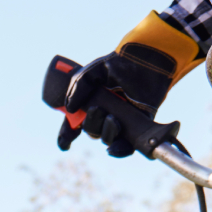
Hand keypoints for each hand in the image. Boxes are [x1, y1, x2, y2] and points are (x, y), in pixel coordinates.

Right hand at [58, 42, 176, 157]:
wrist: (146, 61)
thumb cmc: (120, 63)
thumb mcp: (92, 71)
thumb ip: (78, 87)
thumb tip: (69, 109)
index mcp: (91, 102)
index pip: (75, 124)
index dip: (68, 135)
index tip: (65, 142)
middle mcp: (104, 113)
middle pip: (91, 131)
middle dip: (90, 125)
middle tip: (97, 109)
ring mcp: (120, 121)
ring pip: (107, 138)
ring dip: (106, 132)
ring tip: (113, 118)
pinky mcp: (137, 126)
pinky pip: (125, 146)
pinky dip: (119, 151)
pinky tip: (113, 148)